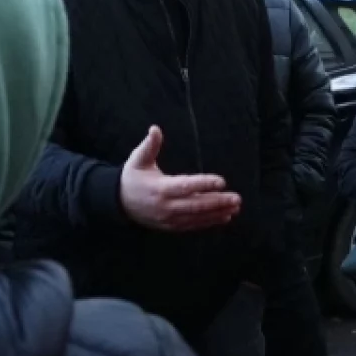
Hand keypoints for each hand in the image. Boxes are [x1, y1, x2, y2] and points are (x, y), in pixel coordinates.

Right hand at [120, 126, 240, 231]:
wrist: (118, 203)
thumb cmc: (132, 178)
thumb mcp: (137, 159)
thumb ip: (149, 145)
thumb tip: (155, 128)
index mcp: (160, 187)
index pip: (186, 186)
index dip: (204, 184)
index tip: (222, 181)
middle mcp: (166, 205)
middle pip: (196, 204)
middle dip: (218, 201)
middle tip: (237, 198)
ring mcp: (169, 218)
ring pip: (197, 217)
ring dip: (218, 213)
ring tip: (235, 207)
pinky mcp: (171, 226)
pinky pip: (193, 225)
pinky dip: (210, 222)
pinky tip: (225, 217)